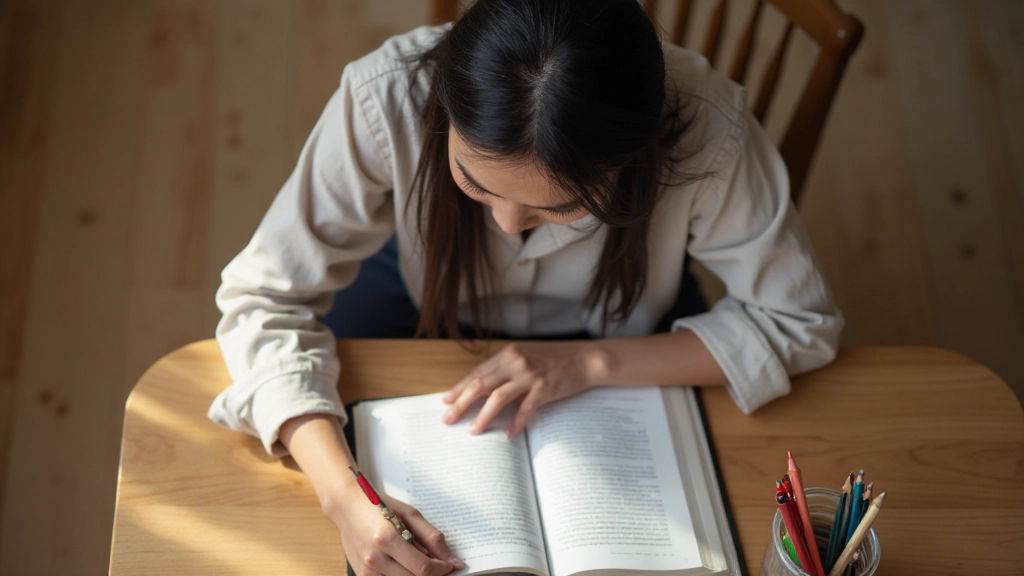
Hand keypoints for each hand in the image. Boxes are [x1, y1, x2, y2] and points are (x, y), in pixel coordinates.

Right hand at [326, 483, 463, 575]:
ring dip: (416, 575)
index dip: (442, 569)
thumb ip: (432, 538)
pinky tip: (403, 563)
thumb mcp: (409, 514)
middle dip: (432, 574)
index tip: (450, 565)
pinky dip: (402, 575)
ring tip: (417, 558)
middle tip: (437, 563)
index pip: (422, 568)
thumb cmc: (378, 505)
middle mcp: (374, 558)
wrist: (346, 506)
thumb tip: (453, 561)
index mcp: (386, 538)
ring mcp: (366, 570)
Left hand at [441, 341, 607, 436]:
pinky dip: (516, 423)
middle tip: (448, 418)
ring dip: (483, 416)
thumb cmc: (556, 360)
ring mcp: (530, 374)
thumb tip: (485, 390)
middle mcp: (516, 362)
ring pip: (498, 397)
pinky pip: (525, 409)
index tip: (446, 401)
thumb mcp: (527, 359)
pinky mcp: (545, 388)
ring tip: (473, 430)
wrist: (586, 359)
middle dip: (461, 403)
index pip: (477, 373)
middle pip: (481, 384)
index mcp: (508, 354)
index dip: (460, 388)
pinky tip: (508, 434)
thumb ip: (507, 370)